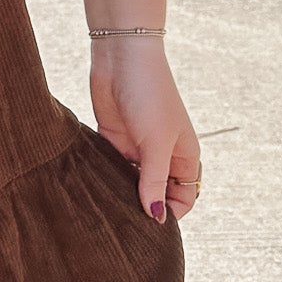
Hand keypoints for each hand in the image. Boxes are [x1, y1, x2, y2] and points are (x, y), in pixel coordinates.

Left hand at [88, 39, 200, 223]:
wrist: (121, 57)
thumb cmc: (149, 95)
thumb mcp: (156, 142)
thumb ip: (154, 181)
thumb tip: (157, 219)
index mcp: (184, 156)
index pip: (184, 197)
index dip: (171, 213)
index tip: (150, 224)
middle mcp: (163, 155)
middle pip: (158, 193)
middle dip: (146, 207)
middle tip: (126, 224)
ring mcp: (138, 148)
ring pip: (133, 183)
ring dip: (124, 194)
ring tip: (110, 208)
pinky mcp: (114, 140)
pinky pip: (112, 168)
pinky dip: (107, 178)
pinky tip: (96, 188)